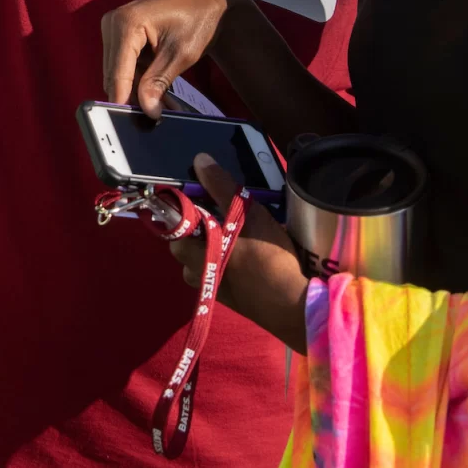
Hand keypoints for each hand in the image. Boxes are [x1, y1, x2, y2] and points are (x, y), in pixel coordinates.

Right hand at [102, 0, 230, 117]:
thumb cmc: (198, 19)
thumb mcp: (181, 54)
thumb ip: (158, 82)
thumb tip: (147, 111)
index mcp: (126, 23)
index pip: (118, 72)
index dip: (125, 101)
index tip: (134, 124)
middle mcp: (113, 23)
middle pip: (114, 75)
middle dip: (134, 97)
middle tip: (158, 118)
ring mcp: (114, 27)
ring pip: (118, 73)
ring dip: (139, 91)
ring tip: (166, 108)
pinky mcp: (120, 34)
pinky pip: (125, 66)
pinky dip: (141, 80)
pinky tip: (162, 95)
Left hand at [167, 154, 309, 353]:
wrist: (293, 306)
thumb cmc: (266, 258)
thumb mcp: (245, 214)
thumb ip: (220, 186)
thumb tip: (199, 160)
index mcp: (193, 255)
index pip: (173, 228)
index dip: (186, 210)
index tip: (203, 199)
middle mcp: (198, 276)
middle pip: (188, 246)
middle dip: (201, 229)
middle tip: (222, 214)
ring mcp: (214, 291)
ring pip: (205, 260)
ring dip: (216, 246)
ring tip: (239, 231)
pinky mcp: (233, 300)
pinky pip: (222, 273)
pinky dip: (230, 260)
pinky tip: (251, 252)